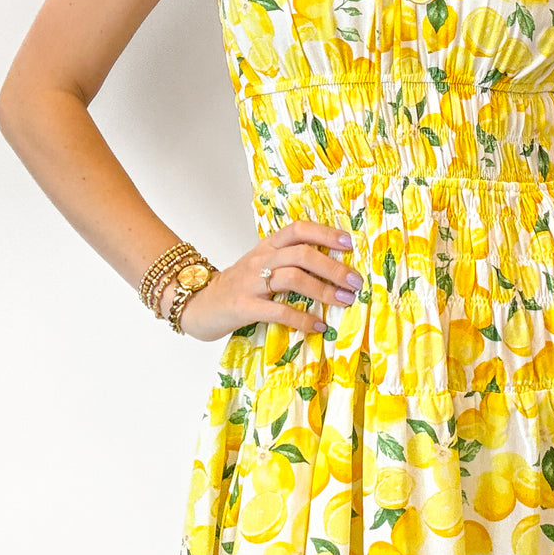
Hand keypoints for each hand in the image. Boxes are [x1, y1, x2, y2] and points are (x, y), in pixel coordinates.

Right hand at [172, 220, 364, 341]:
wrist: (198, 304)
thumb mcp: (261, 265)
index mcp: (266, 246)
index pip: (298, 229)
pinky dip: (302, 318)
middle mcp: (260, 259)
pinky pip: (279, 310)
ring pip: (293, 279)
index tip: (349, 243)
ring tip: (345, 301)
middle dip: (333, 267)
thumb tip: (333, 268)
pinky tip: (318, 325)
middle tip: (355, 282)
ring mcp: (251, 283)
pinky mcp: (244, 307)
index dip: (325, 233)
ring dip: (324, 290)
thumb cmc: (237, 286)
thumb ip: (289, 262)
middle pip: (302, 254)